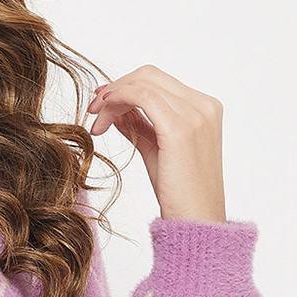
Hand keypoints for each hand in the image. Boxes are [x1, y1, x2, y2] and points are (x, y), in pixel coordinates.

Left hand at [86, 64, 227, 222]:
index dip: (124, 87)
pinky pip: (141, 96)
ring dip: (111, 98)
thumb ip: (139, 124)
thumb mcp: (155, 148)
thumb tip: (115, 107)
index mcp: (204, 108)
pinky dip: (117, 101)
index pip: (157, 81)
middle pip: (148, 75)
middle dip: (114, 88)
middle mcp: (204, 105)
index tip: (100, 104)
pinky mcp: (180, 128)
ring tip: (96, 123)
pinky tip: (102, 121)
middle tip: (92, 110)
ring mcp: (196, 114)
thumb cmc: (178, 192)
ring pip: (142, 83)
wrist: (196, 221)